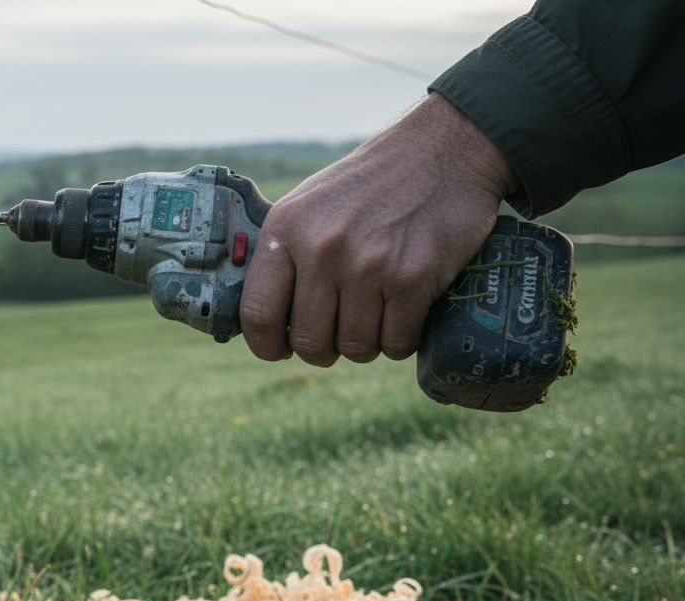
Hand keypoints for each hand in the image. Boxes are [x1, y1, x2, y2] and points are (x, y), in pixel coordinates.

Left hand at [240, 93, 518, 365]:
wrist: (442, 151)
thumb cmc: (370, 185)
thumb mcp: (308, 206)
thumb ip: (284, 255)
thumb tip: (264, 318)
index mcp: (285, 229)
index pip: (258, 314)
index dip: (267, 345)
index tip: (281, 349)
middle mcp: (322, 249)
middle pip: (309, 342)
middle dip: (323, 350)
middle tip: (338, 334)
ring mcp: (367, 266)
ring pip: (354, 348)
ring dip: (366, 344)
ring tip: (375, 316)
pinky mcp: (412, 279)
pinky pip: (396, 343)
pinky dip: (401, 340)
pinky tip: (404, 314)